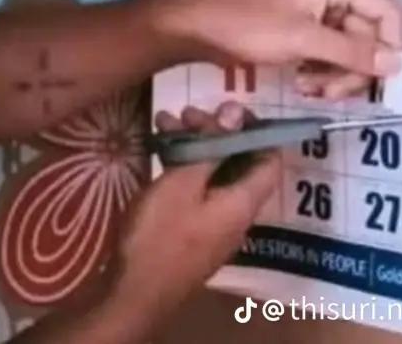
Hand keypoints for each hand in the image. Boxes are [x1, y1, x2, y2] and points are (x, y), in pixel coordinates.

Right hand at [102, 103, 279, 341]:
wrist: (131, 295)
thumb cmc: (160, 234)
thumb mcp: (183, 182)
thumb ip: (212, 145)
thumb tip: (235, 111)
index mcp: (243, 202)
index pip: (270, 159)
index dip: (257, 128)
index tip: (228, 106)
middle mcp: (235, 214)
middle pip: (238, 163)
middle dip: (215, 131)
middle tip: (187, 111)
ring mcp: (213, 225)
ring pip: (213, 174)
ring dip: (194, 145)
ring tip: (165, 121)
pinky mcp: (191, 232)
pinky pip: (197, 190)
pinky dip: (183, 166)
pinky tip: (159, 148)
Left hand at [165, 0, 401, 99]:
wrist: (199, 28)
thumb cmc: (249, 26)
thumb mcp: (303, 40)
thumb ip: (352, 52)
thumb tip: (398, 64)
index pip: (387, 12)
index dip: (390, 46)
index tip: (381, 80)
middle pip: (369, 36)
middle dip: (353, 68)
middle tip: (330, 92)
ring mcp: (317, 12)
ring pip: (349, 50)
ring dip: (335, 74)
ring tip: (308, 88)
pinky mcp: (302, 31)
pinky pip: (328, 53)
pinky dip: (320, 71)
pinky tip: (300, 83)